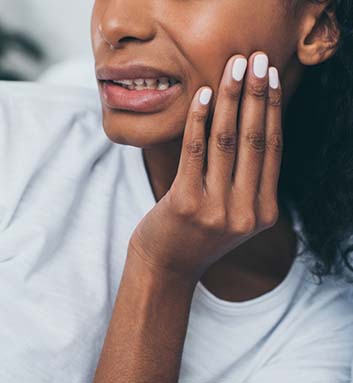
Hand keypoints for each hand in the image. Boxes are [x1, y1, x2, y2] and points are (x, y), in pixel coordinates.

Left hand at [128, 51, 282, 281]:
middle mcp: (247, 212)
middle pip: (254, 140)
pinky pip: (195, 150)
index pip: (272, 149)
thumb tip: (252, 124)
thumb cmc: (198, 232)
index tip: (272, 76)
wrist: (167, 265)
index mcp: (264, 212)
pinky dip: (199, 119)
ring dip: (230, 98)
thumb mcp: (232, 211)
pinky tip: (203, 94)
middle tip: (257, 58)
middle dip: (257, 94)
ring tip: (232, 67)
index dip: (273, 108)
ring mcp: (218, 210)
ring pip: (227, 141)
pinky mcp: (187, 204)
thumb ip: (247, 180)